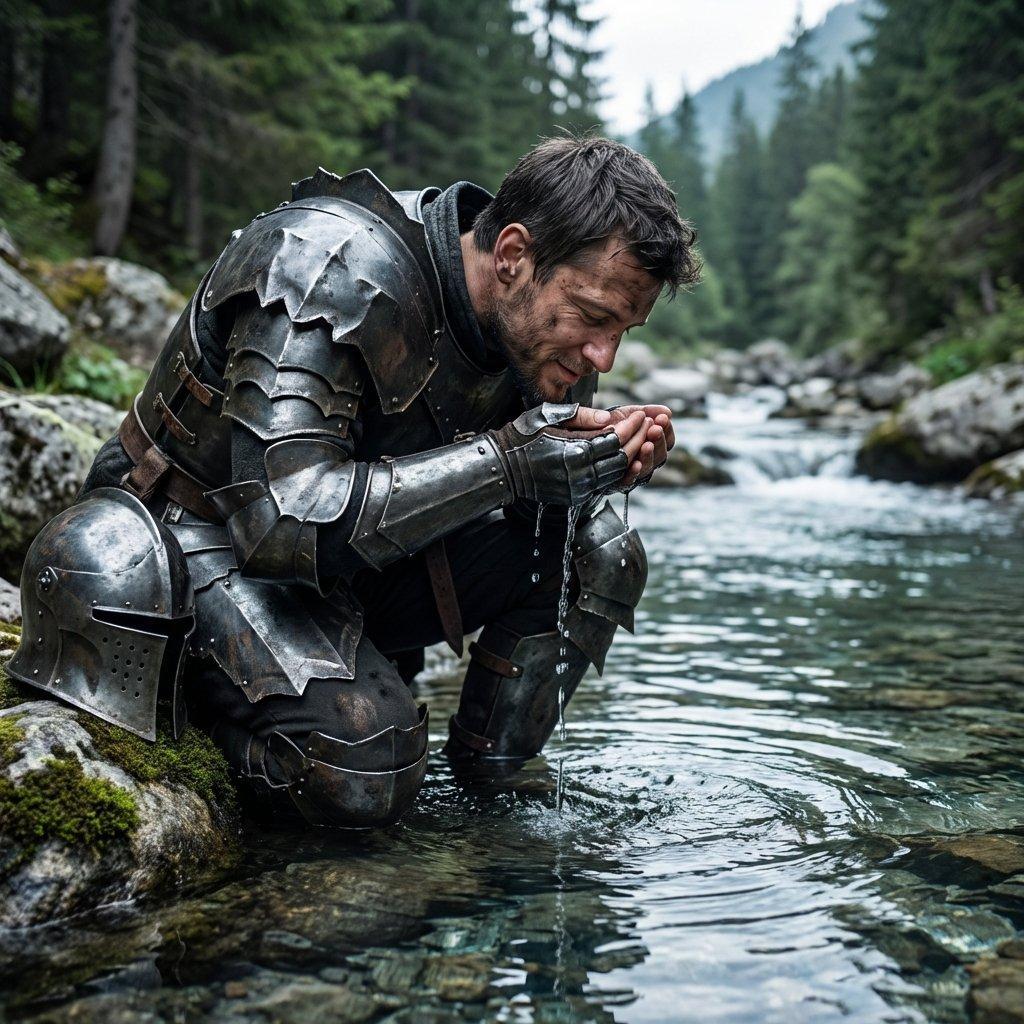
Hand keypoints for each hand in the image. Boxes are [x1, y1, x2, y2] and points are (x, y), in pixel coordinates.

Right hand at [489, 403, 645, 504]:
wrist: (503, 467)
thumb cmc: (525, 435)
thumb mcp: (550, 416)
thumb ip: (582, 416)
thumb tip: (611, 417)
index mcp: (574, 451)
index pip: (617, 440)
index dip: (633, 427)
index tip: (641, 414)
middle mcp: (579, 474)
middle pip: (622, 458)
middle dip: (639, 440)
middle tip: (648, 425)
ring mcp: (578, 488)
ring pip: (616, 473)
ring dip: (631, 456)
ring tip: (639, 439)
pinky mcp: (575, 497)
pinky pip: (603, 483)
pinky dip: (616, 469)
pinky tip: (622, 456)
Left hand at [571, 405, 674, 488]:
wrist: (572, 437)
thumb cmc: (601, 425)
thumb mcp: (624, 414)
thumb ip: (645, 411)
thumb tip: (668, 412)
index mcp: (647, 442)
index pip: (666, 440)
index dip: (667, 430)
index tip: (662, 418)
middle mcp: (641, 459)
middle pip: (661, 455)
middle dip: (659, 441)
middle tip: (654, 429)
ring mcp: (629, 471)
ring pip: (648, 469)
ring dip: (649, 456)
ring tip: (647, 444)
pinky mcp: (614, 482)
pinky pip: (628, 481)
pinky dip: (633, 474)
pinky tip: (635, 464)